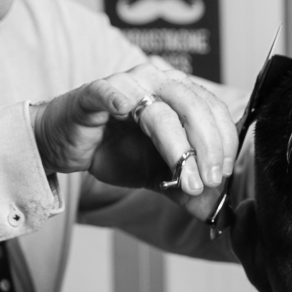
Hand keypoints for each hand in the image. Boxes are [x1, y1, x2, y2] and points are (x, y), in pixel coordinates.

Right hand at [30, 62, 237, 218]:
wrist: (68, 146)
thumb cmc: (114, 150)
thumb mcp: (156, 174)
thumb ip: (185, 186)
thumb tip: (217, 209)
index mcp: (178, 93)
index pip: (212, 109)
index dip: (224, 142)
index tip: (223, 174)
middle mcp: (156, 81)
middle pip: (192, 107)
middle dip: (206, 148)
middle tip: (209, 181)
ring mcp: (125, 84)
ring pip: (159, 110)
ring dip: (176, 147)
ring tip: (185, 178)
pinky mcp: (93, 93)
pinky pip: (106, 92)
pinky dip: (116, 98)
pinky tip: (124, 110)